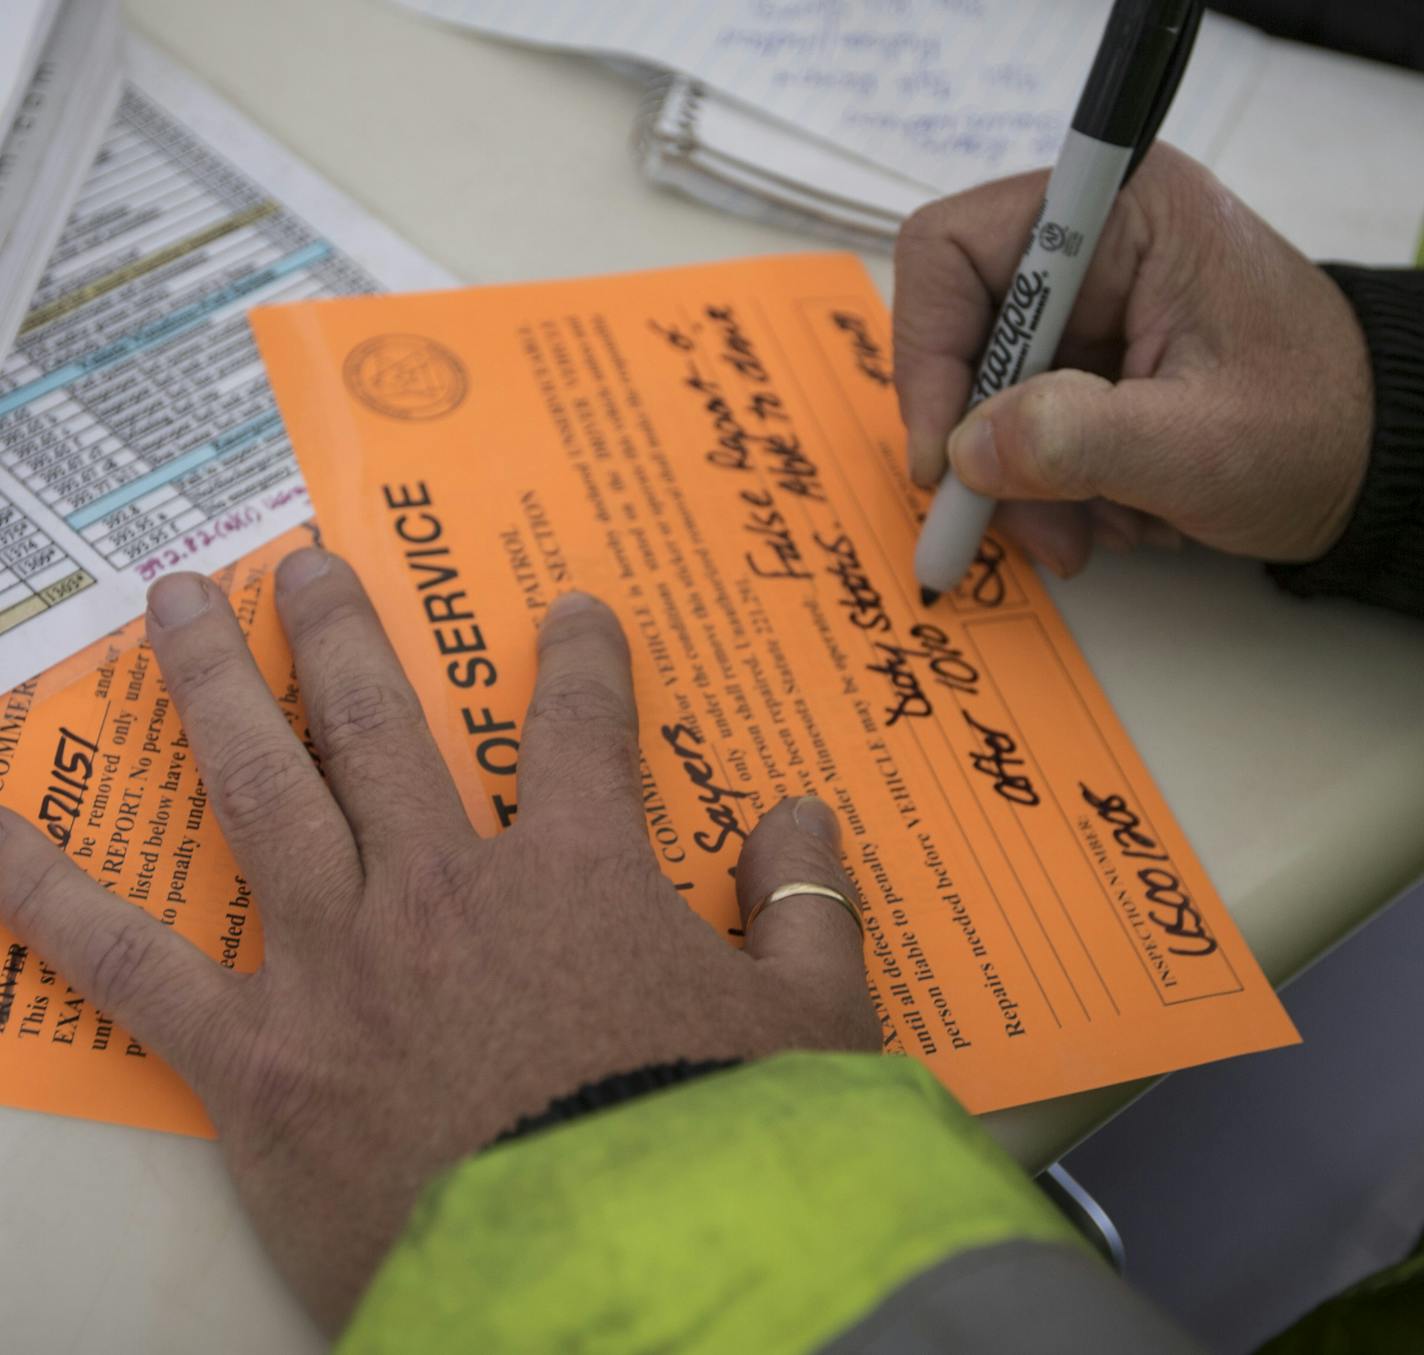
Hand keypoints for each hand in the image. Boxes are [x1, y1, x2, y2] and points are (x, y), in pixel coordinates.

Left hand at [0, 550, 876, 1330]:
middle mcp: (447, 889)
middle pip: (383, 727)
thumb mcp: (814, 1027)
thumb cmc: (722, 1153)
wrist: (621, 1287)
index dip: (581, 660)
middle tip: (306, 567)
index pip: (583, 729)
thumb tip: (800, 816)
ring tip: (178, 605)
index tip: (572, 615)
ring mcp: (342, 965)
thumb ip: (809, 908)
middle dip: (345, 636)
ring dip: (219, 685)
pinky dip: (50, 897)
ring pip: (263, 788)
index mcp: (580, 877)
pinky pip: (137, 969)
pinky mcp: (263, 1063)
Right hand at [894, 144, 1373, 575]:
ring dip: (1021, 484)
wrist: (1372, 463)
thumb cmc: (1313, 432)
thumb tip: (964, 452)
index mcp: (1121, 214)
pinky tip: (1112, 512)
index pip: (950, 251)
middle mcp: (1091, 246)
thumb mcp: (1197, 445)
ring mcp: (1087, 308)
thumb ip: (1076, 441)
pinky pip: (1019, 425)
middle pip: (961, 337)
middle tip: (1026, 530)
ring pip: (983, 397)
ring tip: (1089, 534)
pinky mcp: (1087, 361)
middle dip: (984, 446)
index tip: (943, 461)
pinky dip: (1047, 487)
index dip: (926, 355)